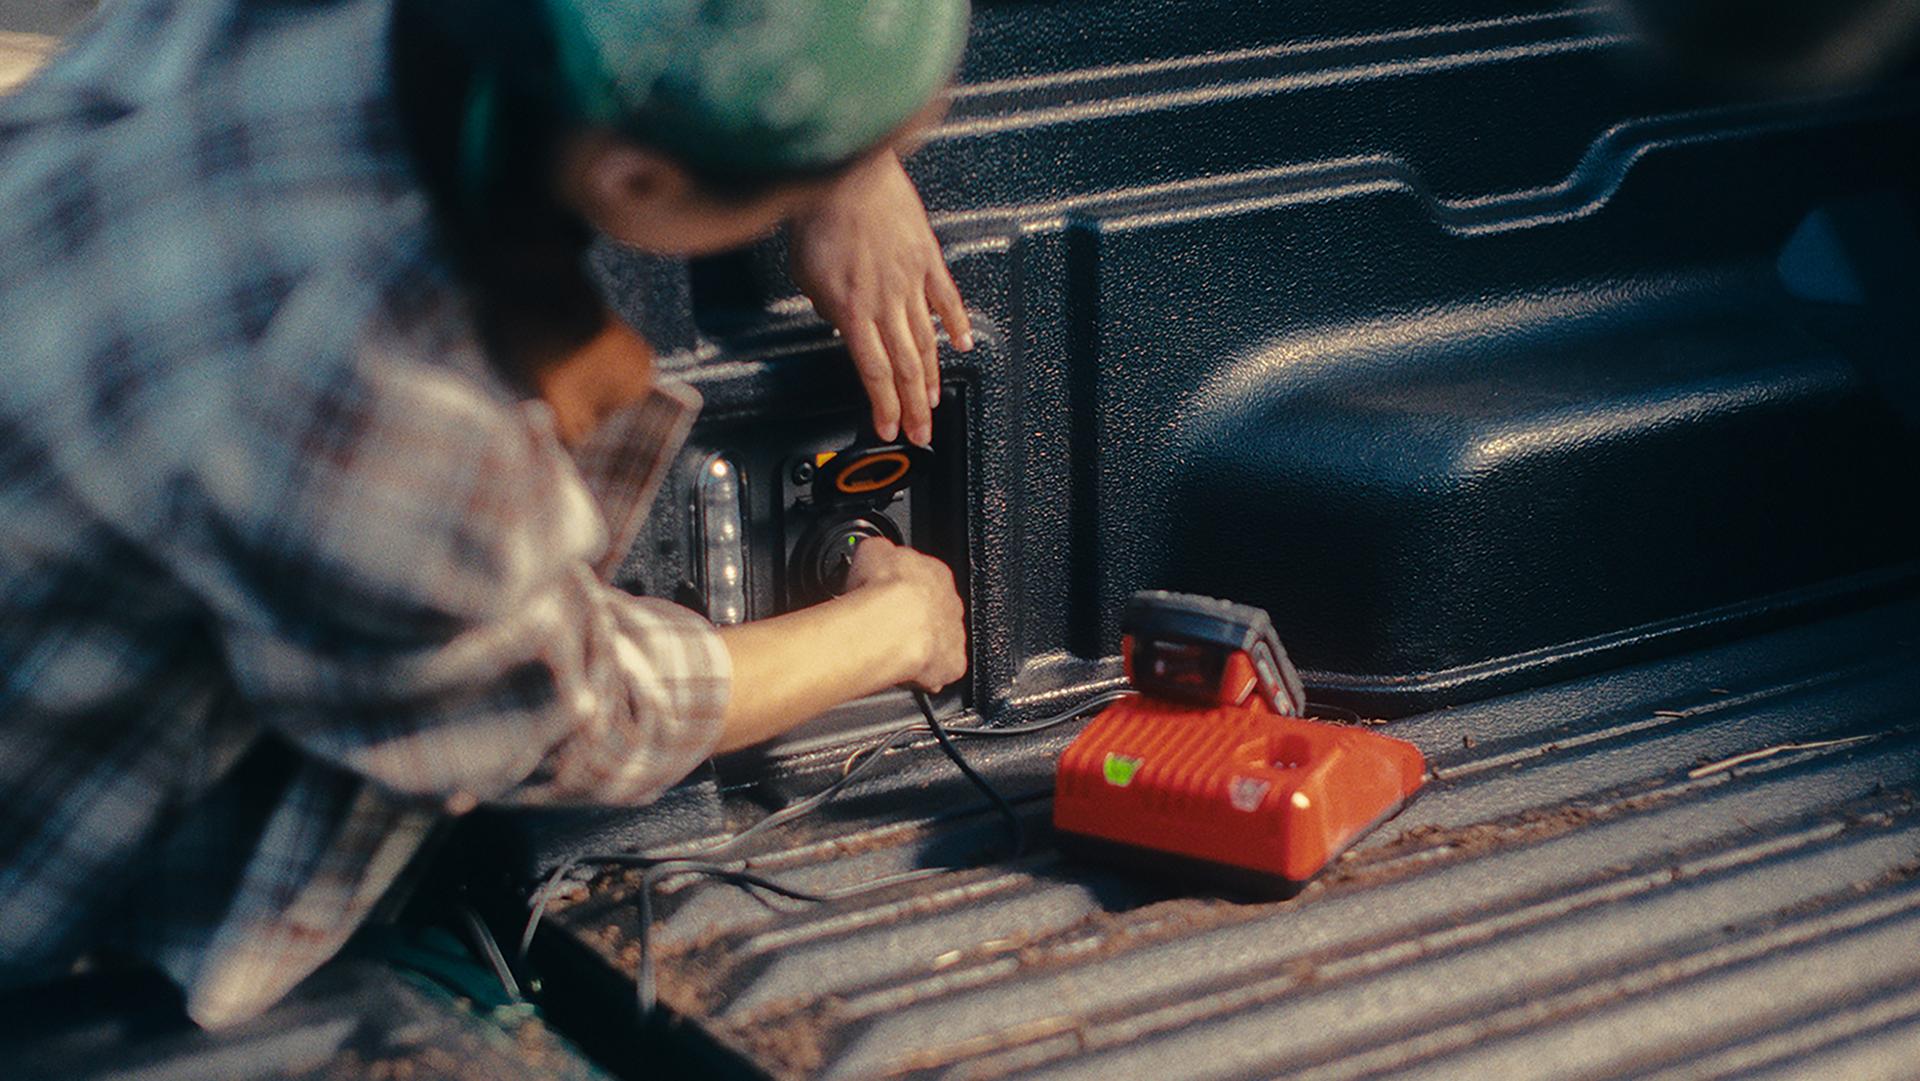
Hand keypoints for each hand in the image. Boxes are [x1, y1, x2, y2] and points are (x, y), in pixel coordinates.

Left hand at [788, 150, 972, 446]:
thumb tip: (837, 320)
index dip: (883, 406)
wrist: (844, 171)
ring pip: (926, 341)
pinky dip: (957, 324)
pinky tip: (963, 343)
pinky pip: (947, 298)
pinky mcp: (927, 257)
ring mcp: (911, 280)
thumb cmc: (820, 213)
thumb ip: (825, 304)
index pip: (872, 372)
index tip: (889, 428)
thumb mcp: (806, 273)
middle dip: (913, 407)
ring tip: (934, 401)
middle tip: (922, 433)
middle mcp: (886, 302)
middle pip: (904, 368)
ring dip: (930, 376)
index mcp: (853, 310)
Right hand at [844, 537, 967, 691]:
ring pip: (938, 642)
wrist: (890, 626)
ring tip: (891, 652)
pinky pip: (939, 672)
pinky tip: (903, 674)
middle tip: (886, 626)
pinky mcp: (952, 665)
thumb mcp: (872, 550)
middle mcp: (951, 603)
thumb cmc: (883, 588)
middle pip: (934, 611)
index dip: (903, 588)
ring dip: (919, 646)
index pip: (925, 578)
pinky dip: (924, 676)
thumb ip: (879, 550)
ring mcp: (954, 635)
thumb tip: (874, 551)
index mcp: (937, 572)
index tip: (885, 595)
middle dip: (913, 619)